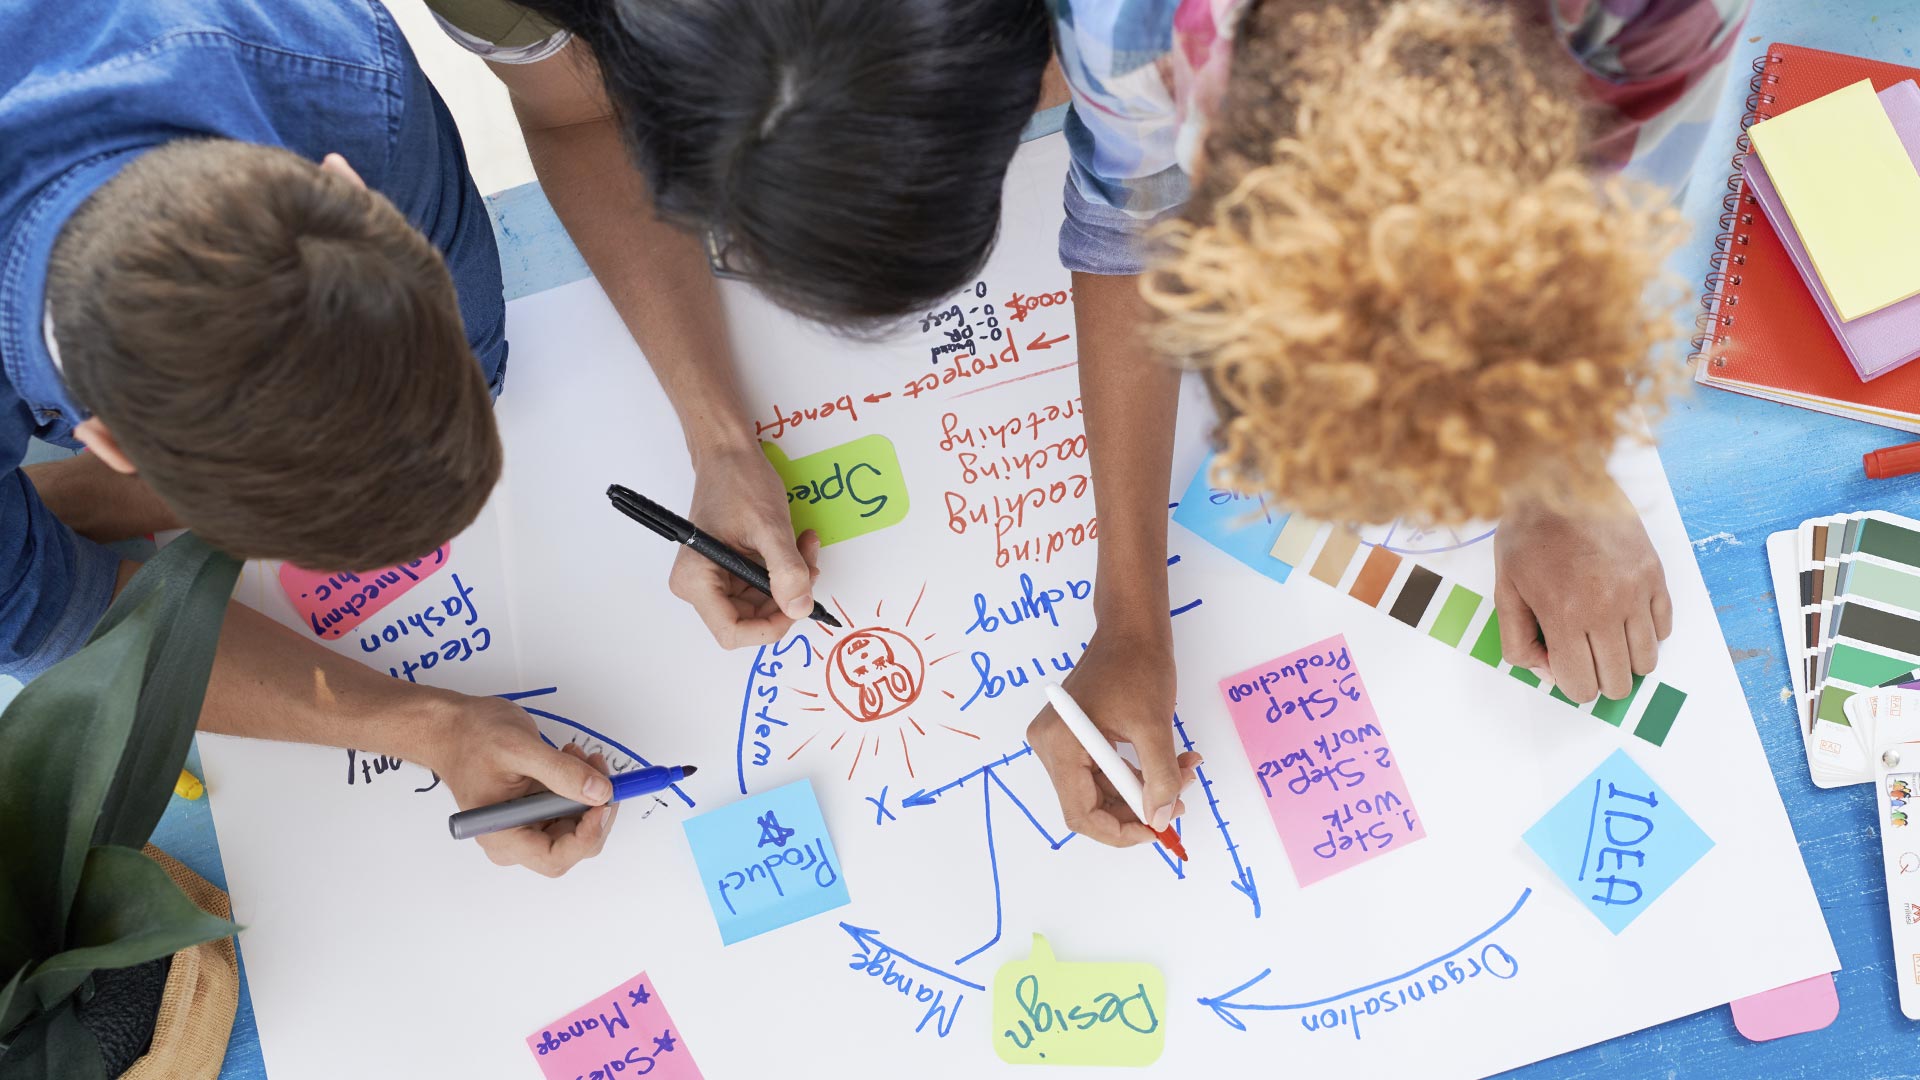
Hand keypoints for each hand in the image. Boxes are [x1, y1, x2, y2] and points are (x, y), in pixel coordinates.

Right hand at [424, 695, 617, 876]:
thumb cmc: (472, 738)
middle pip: (573, 846)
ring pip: (578, 825)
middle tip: (598, 768)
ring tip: (579, 756)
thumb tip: (600, 792)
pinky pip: (571, 808)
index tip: (603, 802)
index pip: (556, 858)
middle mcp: (516, 839)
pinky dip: (580, 785)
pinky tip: (571, 759)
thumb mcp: (518, 748)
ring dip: (589, 792)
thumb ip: (560, 772)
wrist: (454, 728)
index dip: (587, 835)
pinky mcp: (537, 811)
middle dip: (593, 807)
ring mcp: (528, 826)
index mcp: (503, 835)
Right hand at [668, 442, 821, 647]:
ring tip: (804, 547)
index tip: (799, 605)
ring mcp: (712, 579)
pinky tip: (796, 545)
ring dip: (790, 581)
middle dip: (786, 597)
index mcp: (696, 580)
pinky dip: (784, 570)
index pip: (733, 632)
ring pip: (761, 603)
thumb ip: (787, 571)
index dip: (770, 627)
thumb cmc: (739, 481)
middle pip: (750, 619)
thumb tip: (800, 608)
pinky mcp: (727, 570)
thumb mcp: (770, 527)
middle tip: (810, 565)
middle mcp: (698, 586)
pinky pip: (762, 586)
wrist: (729, 454)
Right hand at [1027, 630, 1200, 846]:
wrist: (1131, 629)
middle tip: (1178, 802)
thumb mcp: (1154, 727)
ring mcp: (1060, 741)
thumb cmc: (1138, 666)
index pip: (1080, 813)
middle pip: (1089, 804)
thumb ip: (1159, 778)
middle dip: (1137, 808)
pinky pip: (1103, 770)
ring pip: (1101, 789)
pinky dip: (1135, 772)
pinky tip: (1169, 762)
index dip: (1119, 831)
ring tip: (1182, 773)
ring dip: (1142, 789)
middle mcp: (1050, 746)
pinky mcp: (1074, 736)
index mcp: (1060, 745)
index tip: (1155, 829)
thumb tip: (1161, 819)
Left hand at [1493, 479, 1672, 702]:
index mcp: (1564, 616)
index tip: (1564, 665)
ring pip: (1647, 661)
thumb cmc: (1528, 534)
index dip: (1571, 684)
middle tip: (1584, 655)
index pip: (1580, 686)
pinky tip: (1623, 616)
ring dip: (1625, 660)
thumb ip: (1518, 640)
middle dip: (1599, 679)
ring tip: (1604, 637)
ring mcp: (1636, 591)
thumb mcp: (1505, 589)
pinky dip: (1646, 632)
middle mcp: (1606, 609)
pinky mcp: (1655, 573)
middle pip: (1618, 682)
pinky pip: (1664, 627)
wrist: (1560, 481)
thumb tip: (1546, 671)